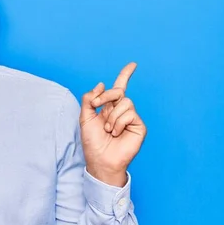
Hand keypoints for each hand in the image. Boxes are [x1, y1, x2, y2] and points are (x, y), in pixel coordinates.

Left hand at [79, 62, 146, 186]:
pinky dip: (119, 123)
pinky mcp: (139, 126)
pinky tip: (116, 133)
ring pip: (124, 102)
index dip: (126, 75)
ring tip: (108, 129)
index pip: (118, 89)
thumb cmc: (92, 142)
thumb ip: (89, 99)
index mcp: (108, 107)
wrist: (100, 160)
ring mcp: (131, 118)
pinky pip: (129, 114)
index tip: (133, 65)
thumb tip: (101, 84)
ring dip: (111, 116)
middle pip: (118, 91)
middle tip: (96, 105)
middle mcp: (121, 111)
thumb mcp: (85, 118)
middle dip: (106, 95)